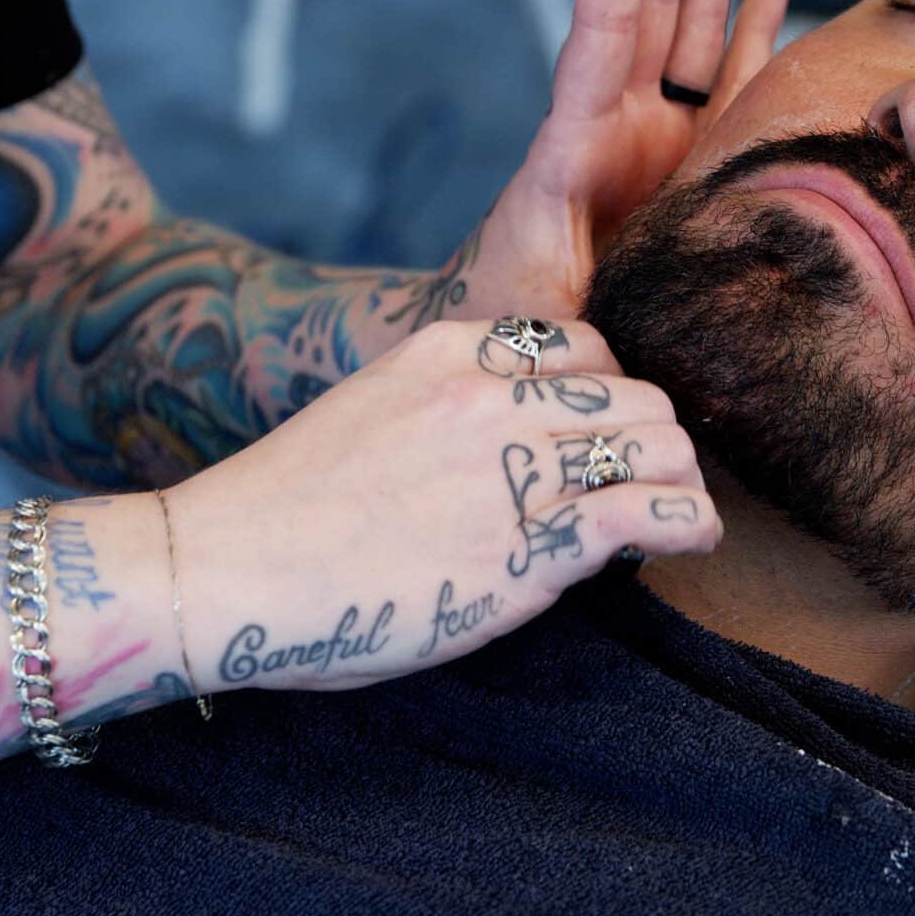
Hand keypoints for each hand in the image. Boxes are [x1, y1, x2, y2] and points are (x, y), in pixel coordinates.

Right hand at [165, 318, 720, 691]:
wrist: (222, 568)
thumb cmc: (283, 513)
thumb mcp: (371, 415)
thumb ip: (448, 412)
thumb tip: (517, 443)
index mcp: (445, 354)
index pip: (581, 347)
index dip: (607, 395)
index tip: (600, 441)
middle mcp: (487, 398)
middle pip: (632, 391)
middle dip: (653, 438)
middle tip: (648, 485)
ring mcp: (508, 469)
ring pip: (654, 442)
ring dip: (679, 478)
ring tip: (677, 513)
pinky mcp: (523, 550)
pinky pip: (644, 511)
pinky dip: (688, 522)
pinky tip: (692, 538)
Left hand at [455, 0, 791, 320]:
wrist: (510, 358)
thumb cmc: (515, 345)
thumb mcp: (534, 328)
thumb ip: (567, 322)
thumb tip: (601, 345)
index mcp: (575, 147)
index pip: (601, 28)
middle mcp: (615, 123)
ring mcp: (650, 135)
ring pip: (691, 19)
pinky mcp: (684, 162)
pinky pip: (725, 81)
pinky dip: (749, 27)